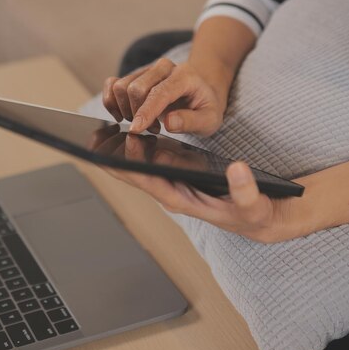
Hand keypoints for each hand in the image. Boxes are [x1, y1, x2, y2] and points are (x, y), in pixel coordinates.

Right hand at [102, 59, 226, 135]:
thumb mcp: (210, 120)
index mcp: (184, 76)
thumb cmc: (206, 107)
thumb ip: (192, 122)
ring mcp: (148, 70)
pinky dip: (111, 101)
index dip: (145, 112)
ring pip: (121, 86)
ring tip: (144, 123)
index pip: (159, 92)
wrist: (203, 90)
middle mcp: (164, 67)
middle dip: (137, 113)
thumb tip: (169, 123)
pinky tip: (123, 115)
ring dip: (125, 109)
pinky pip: (112, 84)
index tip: (135, 130)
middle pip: (135, 87)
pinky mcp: (136, 75)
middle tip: (153, 129)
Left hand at [105, 135, 306, 243]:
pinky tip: (126, 133)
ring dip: (120, 153)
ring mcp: (173, 183)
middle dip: (113, 160)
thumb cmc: (253, 213)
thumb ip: (246, 191)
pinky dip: (137, 148)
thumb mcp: (254, 206)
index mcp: (184, 200)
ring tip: (100, 132)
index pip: (151, 183)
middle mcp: (173, 192)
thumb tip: (237, 169)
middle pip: (136, 175)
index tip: (119, 148)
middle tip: (91, 139)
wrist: (257, 217)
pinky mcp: (178, 175)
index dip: (133, 167)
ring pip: (140, 167)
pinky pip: (151, 161)